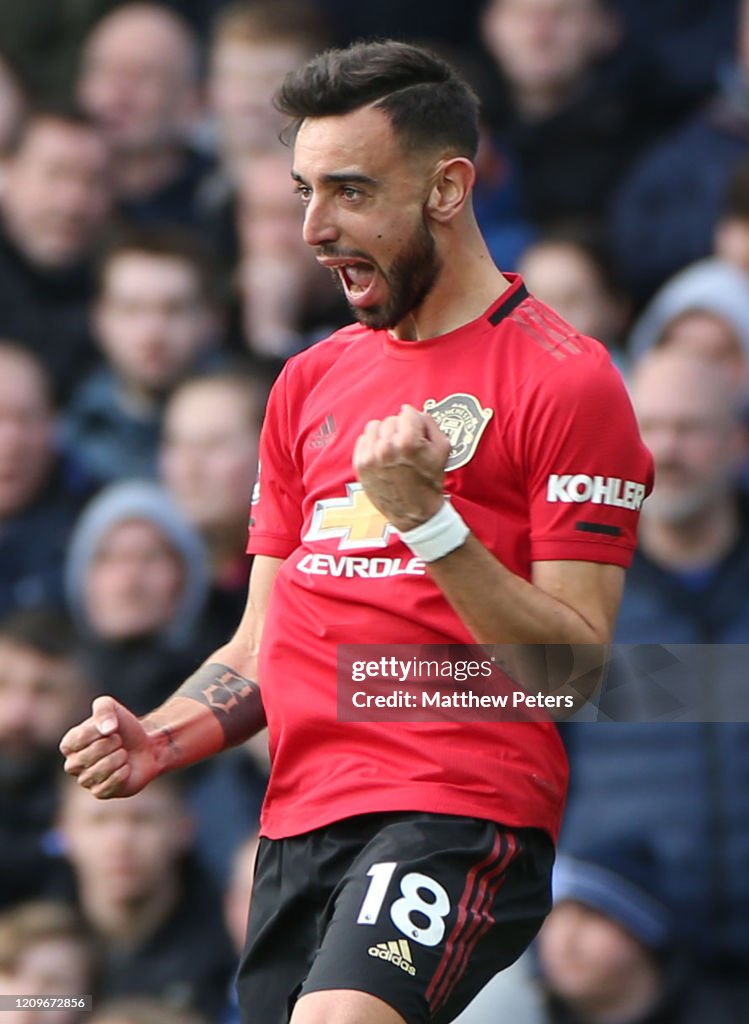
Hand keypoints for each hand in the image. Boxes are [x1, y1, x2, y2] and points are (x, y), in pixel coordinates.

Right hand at [59, 695, 159, 798]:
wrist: (145, 746)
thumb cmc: (123, 727)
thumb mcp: (111, 707)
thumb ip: (104, 709)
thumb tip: (106, 730)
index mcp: (69, 744)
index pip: (78, 739)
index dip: (99, 732)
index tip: (111, 728)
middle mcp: (73, 764)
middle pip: (87, 756)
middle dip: (111, 745)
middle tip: (119, 741)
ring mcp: (85, 780)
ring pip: (98, 771)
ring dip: (118, 758)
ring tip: (123, 754)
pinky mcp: (100, 792)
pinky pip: (107, 786)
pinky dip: (122, 773)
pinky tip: (126, 767)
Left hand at [353, 404, 450, 530]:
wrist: (415, 513)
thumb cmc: (429, 482)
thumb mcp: (443, 450)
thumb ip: (431, 424)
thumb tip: (415, 413)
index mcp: (408, 442)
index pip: (408, 412)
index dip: (415, 421)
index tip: (416, 430)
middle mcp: (387, 447)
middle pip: (392, 419)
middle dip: (401, 429)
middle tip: (407, 445)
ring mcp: (371, 456)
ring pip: (375, 426)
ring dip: (385, 434)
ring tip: (393, 448)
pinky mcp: (360, 464)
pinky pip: (363, 440)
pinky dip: (372, 444)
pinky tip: (382, 455)